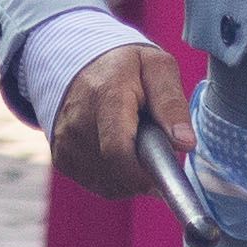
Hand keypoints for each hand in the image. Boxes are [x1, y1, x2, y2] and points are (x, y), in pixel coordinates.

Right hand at [48, 41, 193, 202]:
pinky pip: (96, 183)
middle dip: (143, 174)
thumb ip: (172, 104)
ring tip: (136, 147)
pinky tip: (120, 155)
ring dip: (130, 177)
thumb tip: (185, 143)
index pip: (119, 150)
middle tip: (155, 153)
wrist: (78, 62)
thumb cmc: (126, 66)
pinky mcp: (61, 157)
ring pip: (108, 183)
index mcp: (106, 95)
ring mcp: (65, 141)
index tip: (163, 177)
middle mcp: (78, 121)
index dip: (144, 173)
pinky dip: (115, 178)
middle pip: (116, 172)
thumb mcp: (158, 68)